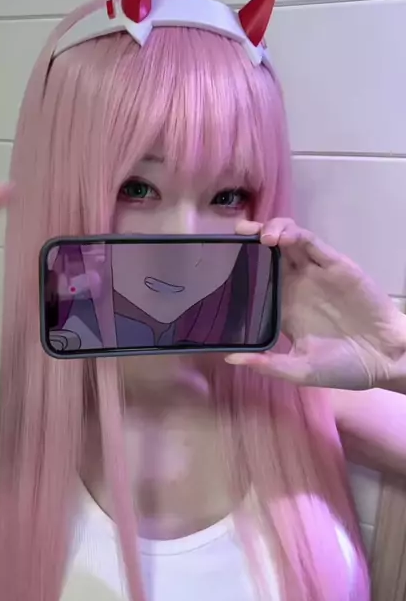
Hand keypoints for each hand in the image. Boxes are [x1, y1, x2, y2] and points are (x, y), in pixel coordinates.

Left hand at [226, 218, 405, 390]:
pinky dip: (295, 235)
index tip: (215, 262)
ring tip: (258, 237)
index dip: (239, 266)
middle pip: (269, 252)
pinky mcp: (335, 265)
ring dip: (272, 230)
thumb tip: (230, 358)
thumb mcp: (300, 370)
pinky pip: (312, 243)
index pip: (256, 278)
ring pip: (289, 239)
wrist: (385, 361)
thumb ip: (267, 364)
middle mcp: (297, 285)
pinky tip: (279, 238)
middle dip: (250, 238)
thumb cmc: (343, 367)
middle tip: (233, 236)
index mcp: (284, 307)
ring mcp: (315, 273)